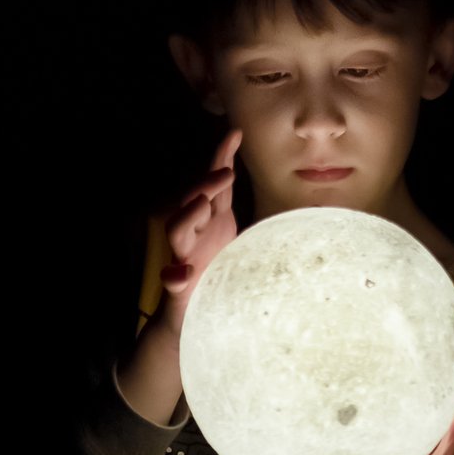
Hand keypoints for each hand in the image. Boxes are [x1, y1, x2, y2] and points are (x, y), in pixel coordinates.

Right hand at [152, 126, 242, 334]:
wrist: (197, 319)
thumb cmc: (221, 275)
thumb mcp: (241, 241)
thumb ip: (254, 221)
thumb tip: (282, 200)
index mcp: (210, 222)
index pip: (214, 185)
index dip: (221, 159)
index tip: (235, 134)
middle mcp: (194, 235)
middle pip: (194, 201)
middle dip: (206, 185)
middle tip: (224, 173)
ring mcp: (183, 259)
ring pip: (178, 232)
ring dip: (188, 217)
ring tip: (201, 205)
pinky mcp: (178, 289)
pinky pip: (172, 281)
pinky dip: (174, 276)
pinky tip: (180, 274)